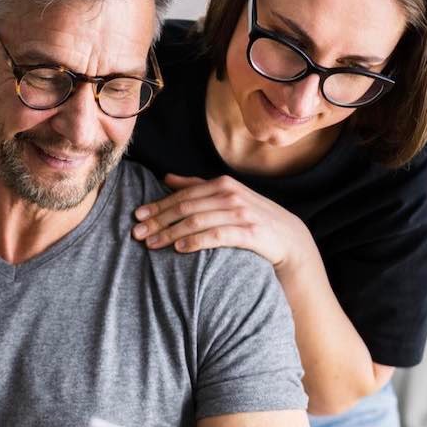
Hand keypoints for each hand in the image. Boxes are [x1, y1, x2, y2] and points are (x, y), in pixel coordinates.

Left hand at [131, 174, 314, 273]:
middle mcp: (230, 195)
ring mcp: (240, 213)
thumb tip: (166, 177)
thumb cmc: (252, 218)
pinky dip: (194, 241)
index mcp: (222, 184)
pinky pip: (215, 236)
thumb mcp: (227, 198)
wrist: (289, 240)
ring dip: (170, 233)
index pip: (182, 195)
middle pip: (185, 207)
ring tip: (151, 244)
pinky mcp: (249, 233)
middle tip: (137, 233)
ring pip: (196, 221)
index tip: (137, 217)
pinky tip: (178, 249)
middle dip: (158, 220)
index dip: (158, 205)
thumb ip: (197, 186)